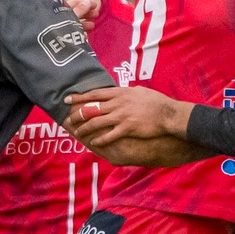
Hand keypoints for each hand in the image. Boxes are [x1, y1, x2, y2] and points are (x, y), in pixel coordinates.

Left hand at [66, 86, 187, 147]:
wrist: (168, 114)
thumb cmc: (156, 102)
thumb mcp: (139, 91)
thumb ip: (127, 92)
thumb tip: (120, 91)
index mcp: (121, 93)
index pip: (95, 94)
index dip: (80, 97)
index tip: (68, 99)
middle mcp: (118, 103)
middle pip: (92, 108)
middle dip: (77, 114)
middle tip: (67, 119)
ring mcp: (122, 116)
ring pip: (97, 122)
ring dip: (85, 129)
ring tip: (76, 133)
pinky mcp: (127, 128)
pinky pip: (109, 135)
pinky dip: (99, 139)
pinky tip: (93, 142)